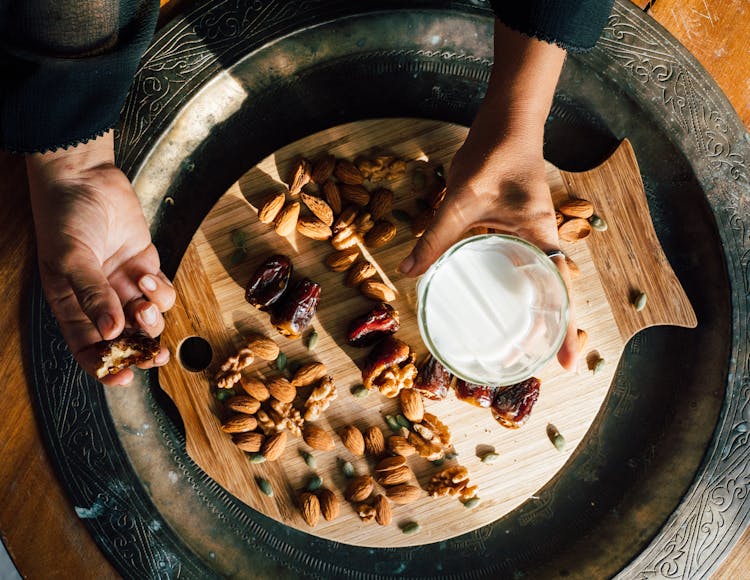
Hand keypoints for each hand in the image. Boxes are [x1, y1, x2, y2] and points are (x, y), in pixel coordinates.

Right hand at [27, 131, 174, 384]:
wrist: (84, 177)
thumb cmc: (65, 217)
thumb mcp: (72, 258)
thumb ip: (93, 295)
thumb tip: (111, 333)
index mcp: (72, 305)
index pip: (88, 347)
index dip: (105, 367)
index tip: (124, 378)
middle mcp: (99, 300)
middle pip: (125, 339)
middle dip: (141, 350)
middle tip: (156, 354)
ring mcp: (123, 284)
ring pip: (147, 318)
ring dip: (151, 318)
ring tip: (143, 299)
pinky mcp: (144, 266)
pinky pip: (161, 292)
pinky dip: (160, 291)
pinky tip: (147, 275)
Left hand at [399, 137, 578, 369]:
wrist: (506, 120)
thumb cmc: (493, 156)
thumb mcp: (461, 201)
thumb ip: (436, 238)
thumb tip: (410, 271)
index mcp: (540, 237)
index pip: (560, 292)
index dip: (567, 329)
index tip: (570, 363)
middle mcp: (542, 240)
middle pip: (553, 293)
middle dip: (550, 327)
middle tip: (535, 360)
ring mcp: (532, 233)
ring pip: (537, 279)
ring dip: (533, 308)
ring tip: (520, 340)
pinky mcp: (518, 225)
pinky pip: (519, 262)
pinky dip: (512, 282)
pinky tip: (495, 293)